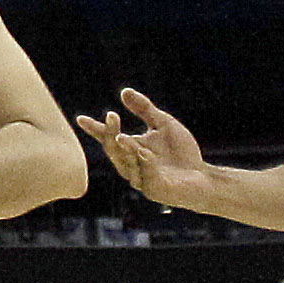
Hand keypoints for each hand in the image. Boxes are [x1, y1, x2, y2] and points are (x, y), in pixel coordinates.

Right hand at [74, 88, 208, 210]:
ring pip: (126, 166)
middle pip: (114, 151)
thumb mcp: (163, 124)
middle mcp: (131, 165)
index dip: (95, 129)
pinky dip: (145, 164)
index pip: (108, 138)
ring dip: (125, 150)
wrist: (203, 176)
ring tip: (122, 136)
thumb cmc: (181, 152)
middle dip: (110, 135)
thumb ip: (144, 109)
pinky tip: (145, 153)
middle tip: (111, 116)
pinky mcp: (156, 190)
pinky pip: (148, 177)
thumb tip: (124, 91)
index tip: (80, 118)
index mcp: (131, 149)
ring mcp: (142, 180)